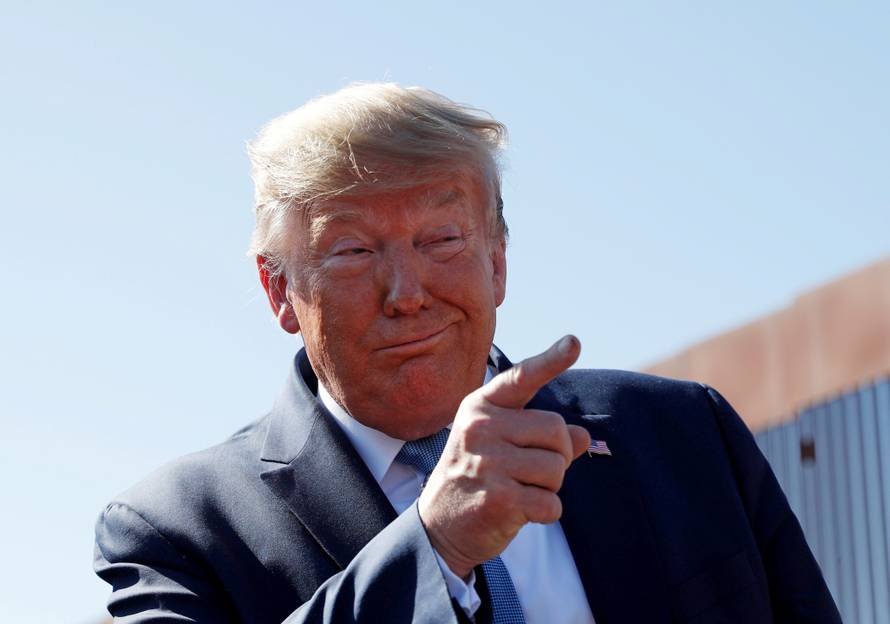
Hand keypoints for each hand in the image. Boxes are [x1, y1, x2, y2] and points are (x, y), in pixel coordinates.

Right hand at [417, 335, 591, 577]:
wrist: (439, 527)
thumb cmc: (476, 479)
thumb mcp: (500, 447)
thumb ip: (540, 436)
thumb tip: (583, 435)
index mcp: (481, 408)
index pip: (521, 378)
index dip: (551, 360)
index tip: (574, 342)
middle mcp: (481, 429)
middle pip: (556, 430)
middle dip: (557, 455)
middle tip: (530, 472)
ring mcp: (487, 463)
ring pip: (557, 468)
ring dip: (550, 487)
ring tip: (520, 491)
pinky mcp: (498, 498)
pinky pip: (552, 503)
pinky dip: (546, 512)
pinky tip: (520, 512)